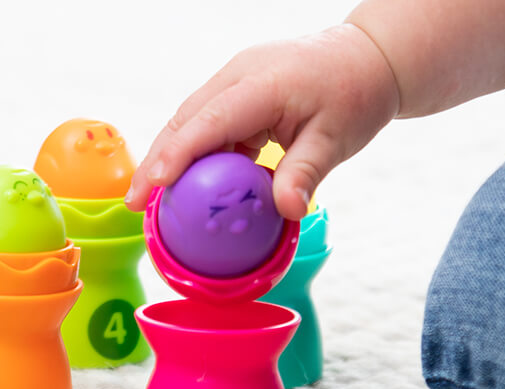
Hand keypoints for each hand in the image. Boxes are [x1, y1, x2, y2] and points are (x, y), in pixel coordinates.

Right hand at [125, 24, 399, 218]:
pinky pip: (205, 122)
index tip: (153, 186)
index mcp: (263, 83)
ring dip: (168, 158)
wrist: (368, 58)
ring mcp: (234, 80)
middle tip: (136, 203)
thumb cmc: (355, 93)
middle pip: (184, 119)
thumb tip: (288, 213)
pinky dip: (192, 153)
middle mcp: (239, 75)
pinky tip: (185, 184)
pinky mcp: (236, 90)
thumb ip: (305, 174)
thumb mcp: (336, 138)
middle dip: (156, 161)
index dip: (177, 155)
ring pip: (189, 120)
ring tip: (149, 200)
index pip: (209, 121)